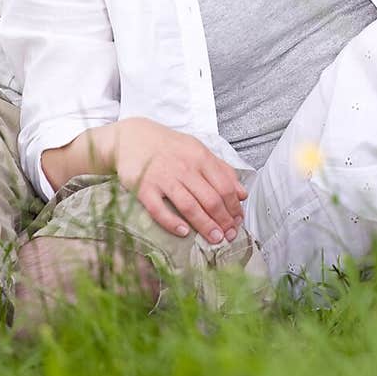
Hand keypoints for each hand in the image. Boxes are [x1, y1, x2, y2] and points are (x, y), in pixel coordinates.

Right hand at [111, 118, 247, 242]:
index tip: (238, 221)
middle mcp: (184, 167)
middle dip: (223, 220)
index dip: (234, 207)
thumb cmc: (170, 147)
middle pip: (210, 199)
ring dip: (205, 225)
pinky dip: (172, 222)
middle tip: (229, 236)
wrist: (133, 137)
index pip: (224, 186)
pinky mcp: (144, 188)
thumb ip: (222, 170)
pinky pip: (159, 209)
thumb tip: (242, 194)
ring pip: (189, 206)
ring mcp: (163, 178)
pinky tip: (184, 232)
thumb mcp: (198, 150)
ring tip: (215, 238)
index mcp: (200, 157)